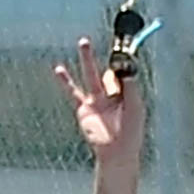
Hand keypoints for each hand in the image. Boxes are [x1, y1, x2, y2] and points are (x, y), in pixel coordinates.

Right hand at [54, 38, 144, 167]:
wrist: (117, 153)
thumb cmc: (131, 134)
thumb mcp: (135, 108)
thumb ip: (131, 88)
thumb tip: (126, 68)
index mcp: (126, 95)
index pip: (123, 73)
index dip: (123, 63)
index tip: (124, 51)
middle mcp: (111, 96)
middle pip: (107, 70)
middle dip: (105, 56)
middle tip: (111, 40)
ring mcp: (96, 101)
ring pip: (90, 75)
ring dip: (87, 59)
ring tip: (84, 42)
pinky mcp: (84, 109)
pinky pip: (73, 92)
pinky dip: (65, 81)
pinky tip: (58, 70)